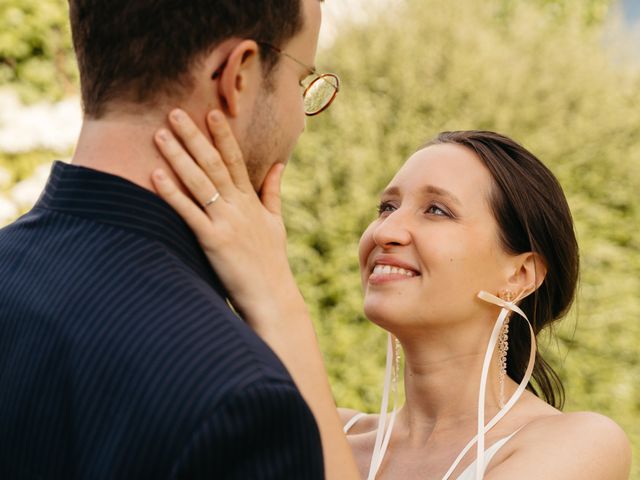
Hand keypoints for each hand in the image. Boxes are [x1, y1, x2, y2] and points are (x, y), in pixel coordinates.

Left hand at [151, 108, 301, 329]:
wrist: (272, 294)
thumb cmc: (272, 261)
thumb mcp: (275, 222)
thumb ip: (273, 192)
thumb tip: (278, 164)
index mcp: (251, 200)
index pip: (235, 159)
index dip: (223, 135)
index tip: (211, 112)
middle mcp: (239, 206)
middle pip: (213, 164)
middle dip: (193, 136)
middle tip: (174, 112)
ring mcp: (226, 221)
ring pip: (199, 182)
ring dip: (178, 156)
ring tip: (159, 134)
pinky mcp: (214, 240)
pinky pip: (189, 212)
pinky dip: (172, 193)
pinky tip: (156, 175)